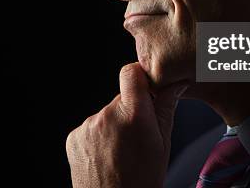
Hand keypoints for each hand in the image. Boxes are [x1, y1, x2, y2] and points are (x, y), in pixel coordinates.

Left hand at [66, 63, 187, 187]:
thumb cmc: (142, 180)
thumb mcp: (163, 144)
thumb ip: (166, 107)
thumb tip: (175, 83)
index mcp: (133, 115)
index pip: (131, 73)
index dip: (140, 77)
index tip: (147, 89)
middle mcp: (107, 116)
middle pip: (121, 98)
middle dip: (130, 111)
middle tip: (138, 137)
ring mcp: (88, 126)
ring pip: (107, 114)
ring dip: (114, 126)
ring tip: (122, 152)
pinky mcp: (74, 137)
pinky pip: (91, 128)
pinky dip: (99, 138)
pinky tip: (107, 156)